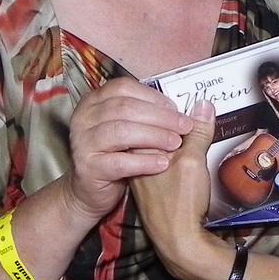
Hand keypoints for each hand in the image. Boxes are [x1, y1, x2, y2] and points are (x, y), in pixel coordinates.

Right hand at [65, 79, 193, 221]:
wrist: (90, 192)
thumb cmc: (115, 156)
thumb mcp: (130, 130)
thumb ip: (151, 116)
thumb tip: (195, 107)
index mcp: (94, 101)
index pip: (124, 88)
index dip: (153, 97)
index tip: (175, 108)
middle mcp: (84, 118)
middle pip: (125, 108)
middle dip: (160, 117)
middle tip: (184, 126)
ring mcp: (83, 142)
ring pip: (121, 131)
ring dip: (154, 136)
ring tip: (176, 144)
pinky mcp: (88, 167)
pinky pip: (119, 162)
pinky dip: (144, 161)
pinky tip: (162, 163)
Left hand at [130, 104, 232, 279]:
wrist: (179, 244)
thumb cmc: (181, 201)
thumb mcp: (193, 161)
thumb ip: (197, 133)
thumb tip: (203, 104)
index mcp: (139, 150)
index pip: (144, 117)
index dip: (165, 105)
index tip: (188, 100)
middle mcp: (136, 161)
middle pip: (150, 129)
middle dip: (171, 120)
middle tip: (198, 113)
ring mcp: (145, 175)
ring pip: (158, 146)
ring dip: (177, 137)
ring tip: (199, 132)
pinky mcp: (155, 188)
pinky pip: (163, 161)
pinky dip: (177, 154)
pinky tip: (194, 156)